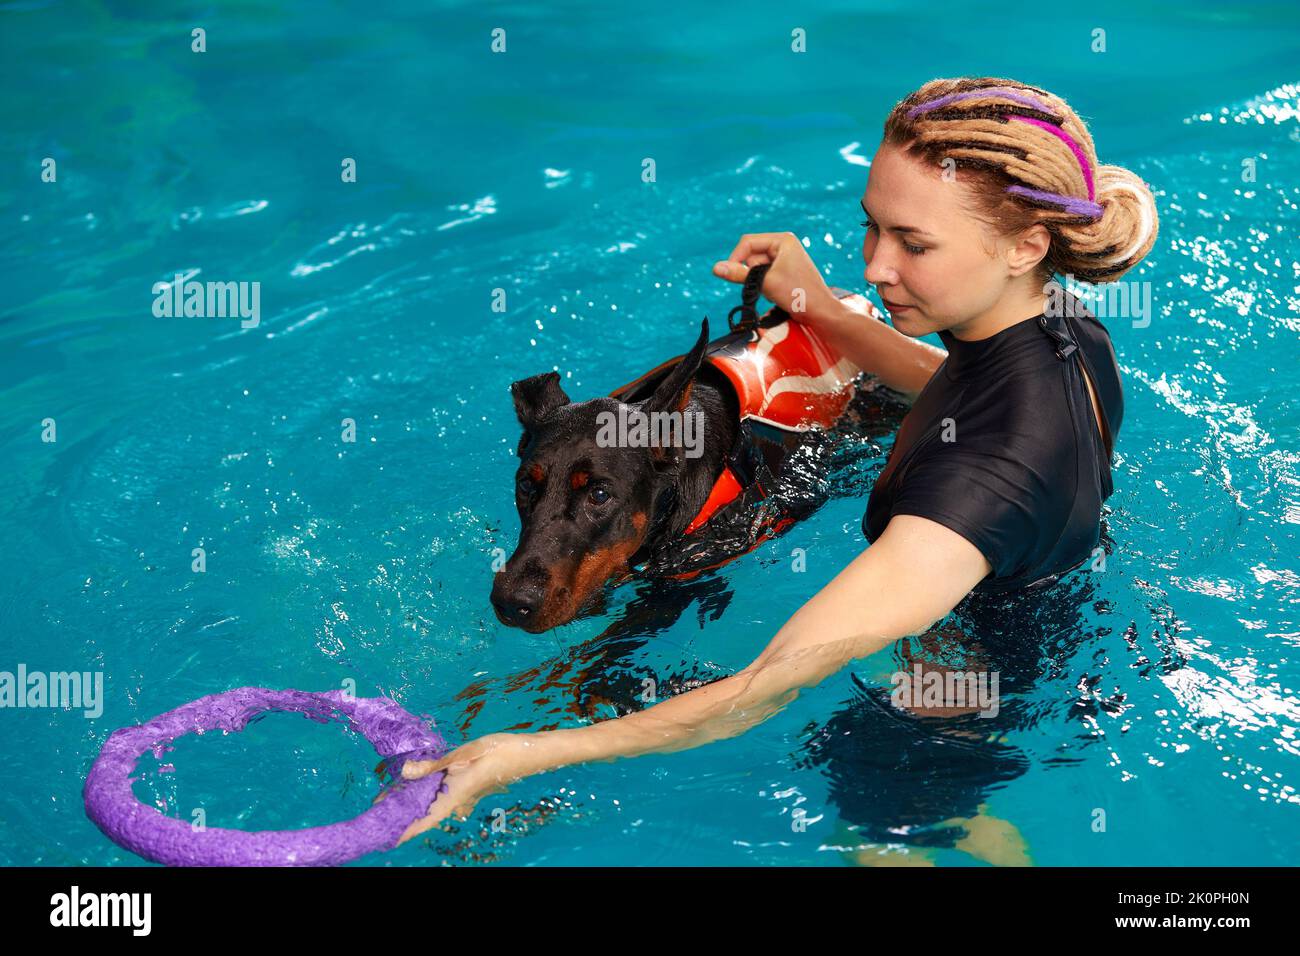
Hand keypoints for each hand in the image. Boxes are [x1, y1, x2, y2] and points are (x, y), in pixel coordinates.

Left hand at [393, 732, 532, 844]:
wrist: (524, 751)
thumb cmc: (497, 754)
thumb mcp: (463, 756)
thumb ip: (433, 765)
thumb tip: (405, 773)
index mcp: (452, 797)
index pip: (423, 821)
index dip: (403, 831)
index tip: (383, 838)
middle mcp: (454, 799)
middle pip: (422, 812)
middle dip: (400, 812)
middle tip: (376, 806)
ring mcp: (459, 792)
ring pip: (428, 801)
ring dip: (410, 800)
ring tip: (388, 794)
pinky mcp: (463, 783)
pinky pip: (437, 790)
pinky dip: (422, 787)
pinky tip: (412, 779)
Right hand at [712, 232, 838, 325]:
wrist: (820, 312)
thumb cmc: (798, 294)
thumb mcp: (765, 282)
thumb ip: (739, 274)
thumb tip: (715, 268)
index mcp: (783, 239)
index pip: (748, 242)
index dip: (736, 258)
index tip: (729, 275)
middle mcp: (784, 245)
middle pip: (751, 254)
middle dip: (751, 272)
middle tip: (762, 286)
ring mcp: (784, 258)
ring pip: (756, 267)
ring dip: (757, 280)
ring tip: (772, 290)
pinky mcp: (784, 271)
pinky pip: (764, 275)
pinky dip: (764, 285)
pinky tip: (775, 293)